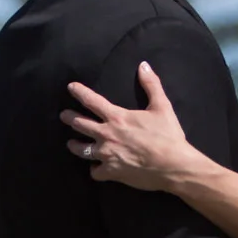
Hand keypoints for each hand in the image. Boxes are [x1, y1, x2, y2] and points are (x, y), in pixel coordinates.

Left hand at [62, 62, 208, 191]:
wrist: (173, 165)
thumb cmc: (168, 136)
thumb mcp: (162, 106)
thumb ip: (151, 85)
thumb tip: (143, 65)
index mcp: (117, 117)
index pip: (92, 100)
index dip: (79, 92)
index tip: (71, 87)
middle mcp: (107, 135)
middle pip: (80, 124)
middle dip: (70, 118)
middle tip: (64, 116)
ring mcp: (107, 155)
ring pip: (82, 150)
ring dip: (75, 145)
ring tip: (71, 144)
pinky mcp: (111, 172)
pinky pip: (95, 172)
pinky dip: (95, 169)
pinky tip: (95, 168)